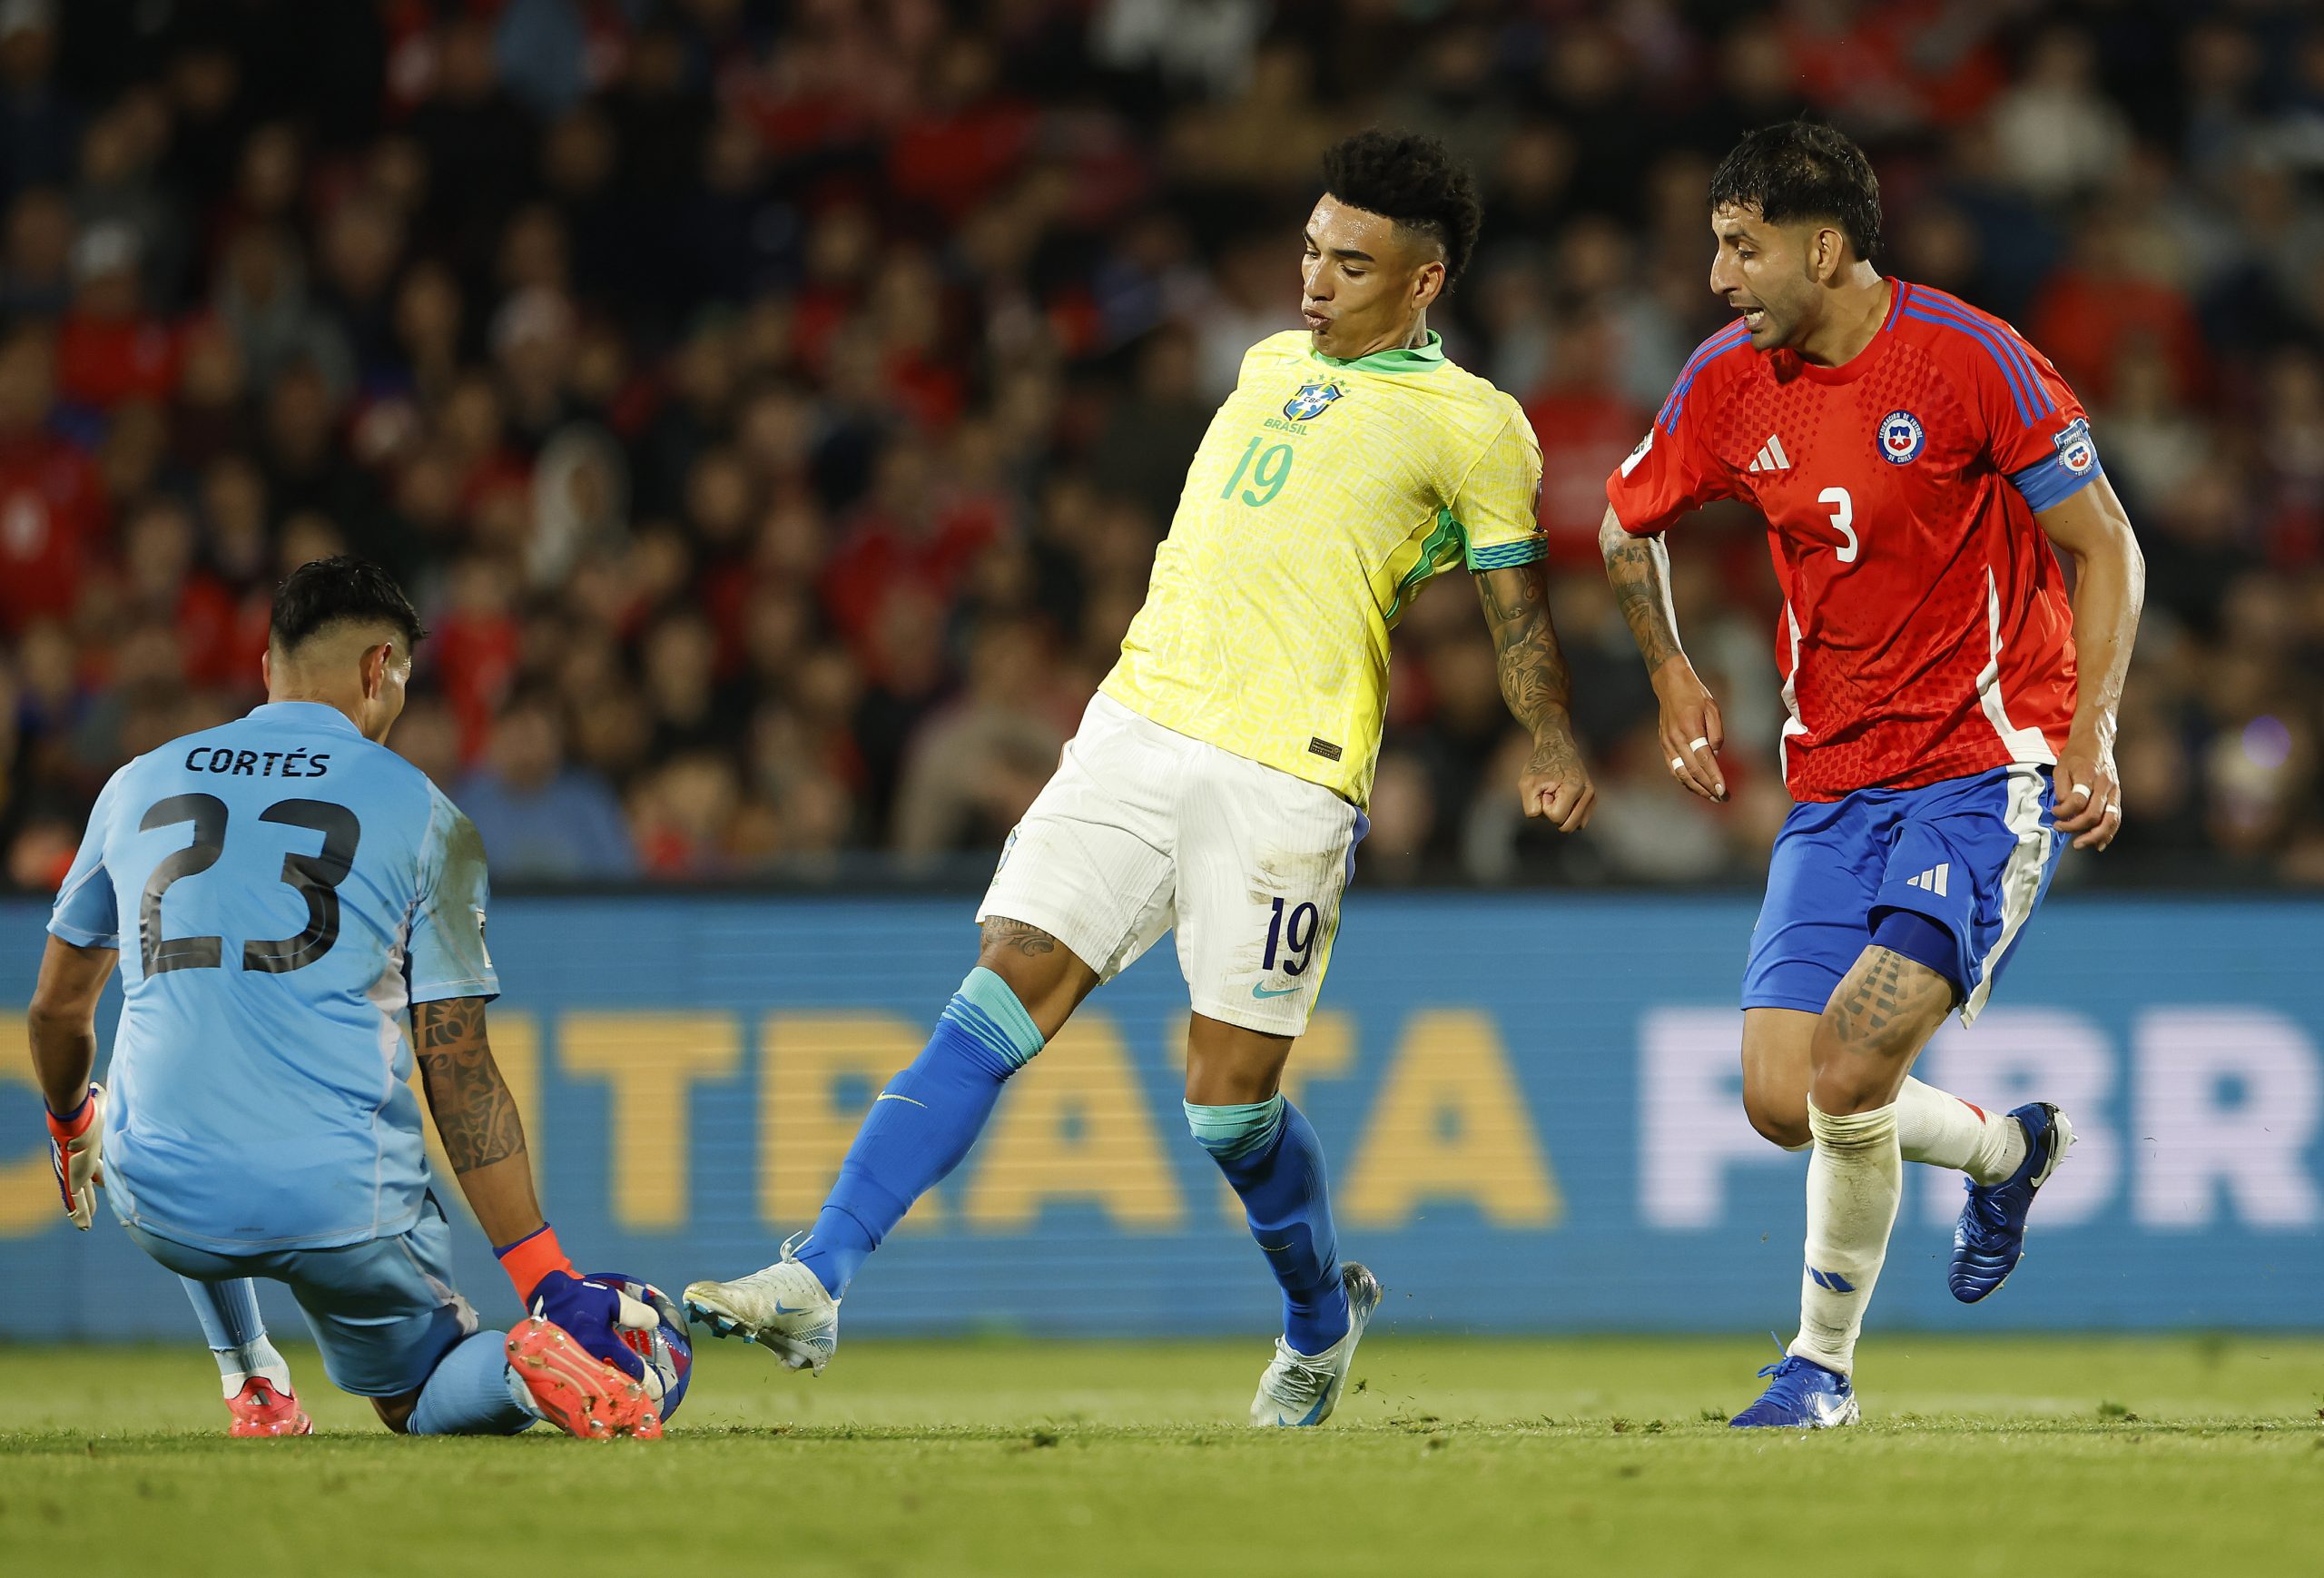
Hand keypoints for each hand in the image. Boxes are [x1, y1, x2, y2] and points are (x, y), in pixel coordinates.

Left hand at [47, 1083, 103, 1229]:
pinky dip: (81, 1214)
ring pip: (79, 1196)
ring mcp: (75, 1171)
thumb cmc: (89, 1109)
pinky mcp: (73, 1177)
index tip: (103, 1183)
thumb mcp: (99, 1106)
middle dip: (88, 1198)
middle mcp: (79, 1163)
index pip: (93, 1167)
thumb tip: (96, 1089)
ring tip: (85, 1226)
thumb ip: (100, 1100)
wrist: (73, 1115)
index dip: (98, 1175)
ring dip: (84, 1211)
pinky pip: (77, 1200)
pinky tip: (83, 1226)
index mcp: (88, 1150)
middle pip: (84, 1184)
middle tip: (91, 1212)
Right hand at [528, 1270, 659, 1389]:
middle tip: (640, 1402)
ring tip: (620, 1406)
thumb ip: (633, 1311)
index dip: (645, 1378)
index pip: (629, 1365)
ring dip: (608, 1397)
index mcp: (602, 1342)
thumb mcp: (610, 1299)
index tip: (656, 1389)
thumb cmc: (581, 1298)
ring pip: (593, 1390)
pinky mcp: (557, 1371)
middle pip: (611, 1384)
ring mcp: (570, 1368)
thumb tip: (654, 1322)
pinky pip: (575, 1390)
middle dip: (626, 1393)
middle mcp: (587, 1359)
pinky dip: (587, 1397)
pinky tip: (595, 1402)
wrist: (545, 1297)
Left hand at [1518, 719, 1595, 831]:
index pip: (1556, 817)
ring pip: (1573, 825)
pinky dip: (1568, 814)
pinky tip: (1564, 799)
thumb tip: (1544, 817)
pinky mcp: (1592, 800)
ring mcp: (1592, 797)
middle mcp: (1588, 794)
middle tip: (1550, 795)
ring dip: (1561, 814)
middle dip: (1554, 814)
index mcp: (1574, 788)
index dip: (1545, 807)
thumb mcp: (1526, 783)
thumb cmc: (1541, 764)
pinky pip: (1579, 821)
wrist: (1557, 748)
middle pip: (1567, 825)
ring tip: (1557, 795)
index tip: (1545, 791)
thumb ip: (1531, 806)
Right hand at [1651, 657, 1725, 802]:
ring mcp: (1667, 743)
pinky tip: (1695, 786)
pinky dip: (1684, 780)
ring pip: (1681, 773)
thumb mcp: (1713, 709)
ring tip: (1710, 797)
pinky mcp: (1664, 745)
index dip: (1714, 777)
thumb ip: (1716, 733)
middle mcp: (1676, 739)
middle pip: (1692, 770)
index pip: (1704, 759)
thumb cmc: (1695, 695)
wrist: (1670, 686)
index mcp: (1690, 728)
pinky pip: (1673, 768)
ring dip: (1696, 788)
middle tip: (1722, 798)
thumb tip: (1715, 755)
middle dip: (1707, 787)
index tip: (1723, 790)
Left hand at [2054, 734, 2121, 850]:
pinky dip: (2109, 833)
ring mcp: (2113, 790)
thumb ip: (2061, 788)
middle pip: (2093, 814)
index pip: (2077, 800)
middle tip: (2060, 827)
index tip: (2054, 812)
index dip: (2064, 811)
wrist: (2096, 741)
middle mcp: (2104, 784)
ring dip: (2094, 835)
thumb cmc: (2076, 755)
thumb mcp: (2060, 766)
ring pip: (2109, 819)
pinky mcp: (2117, 795)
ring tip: (2079, 843)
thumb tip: (2063, 808)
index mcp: (2087, 774)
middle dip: (2075, 826)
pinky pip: (2116, 817)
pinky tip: (2099, 843)